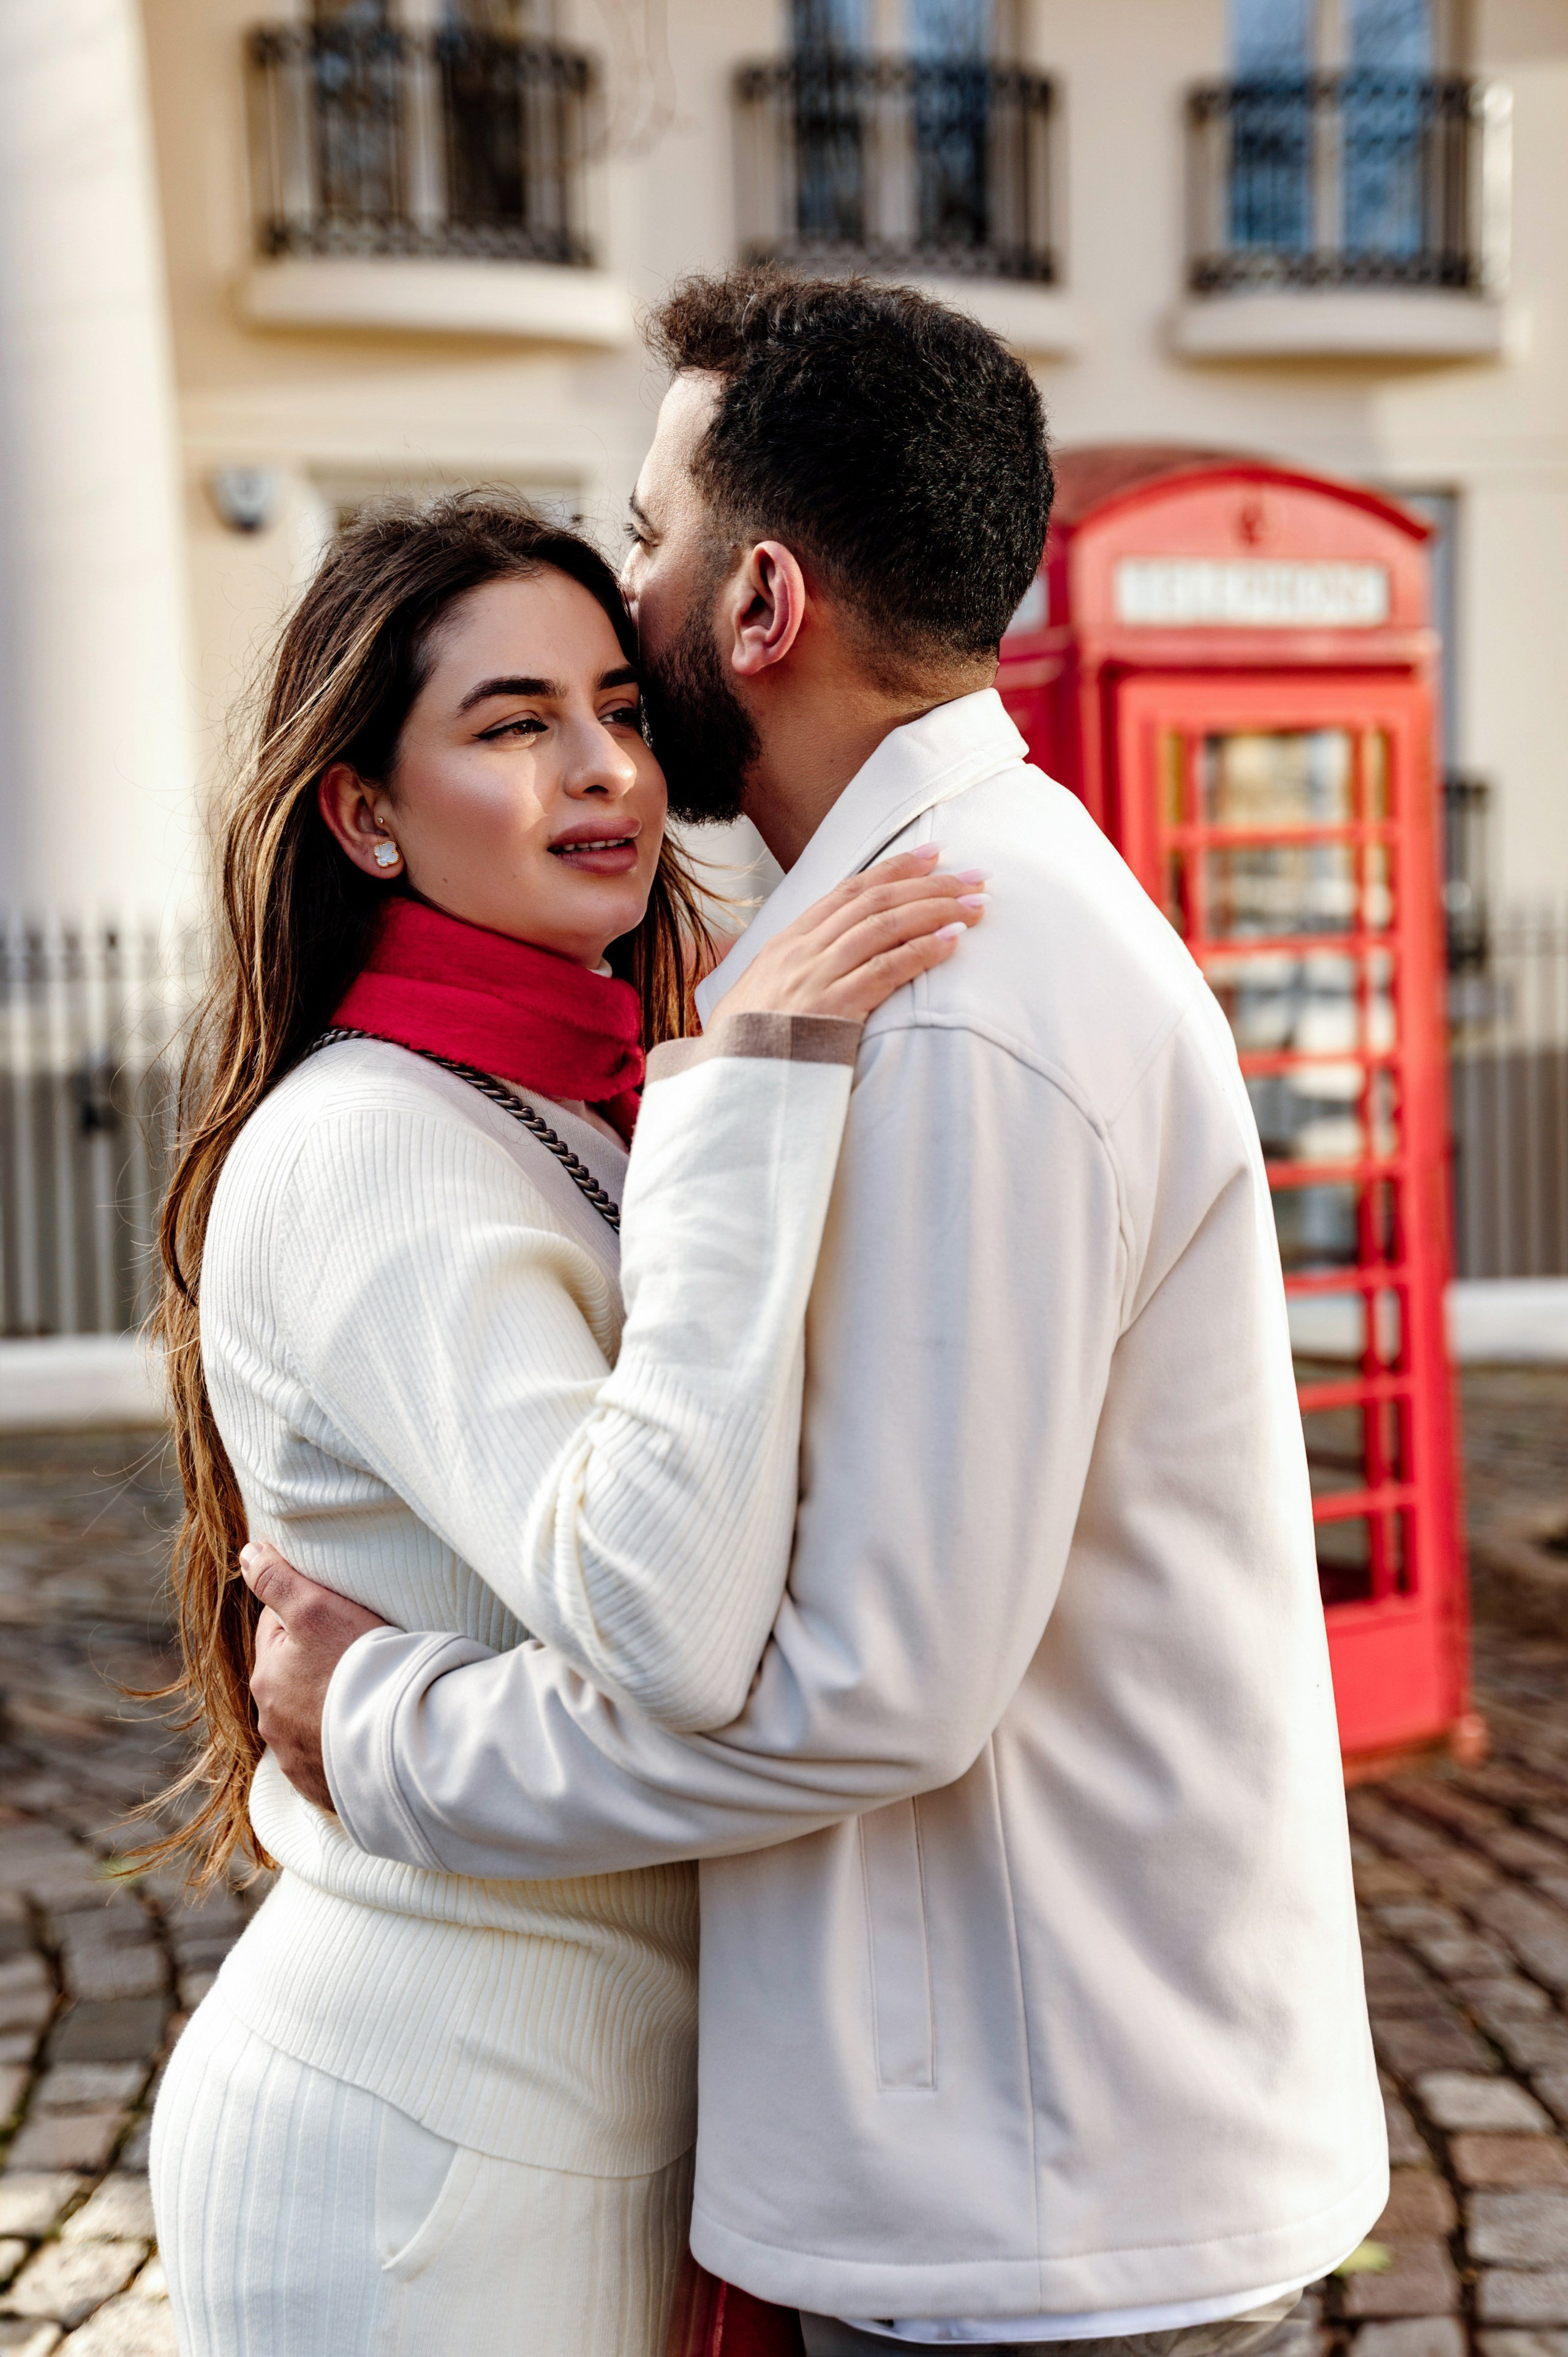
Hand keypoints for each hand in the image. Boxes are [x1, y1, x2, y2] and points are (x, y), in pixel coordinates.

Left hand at [239, 1541, 387, 1810]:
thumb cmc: (359, 1667)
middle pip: (291, 1676)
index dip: (308, 1615)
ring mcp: (296, 1758)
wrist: (400, 1741)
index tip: (342, 1617)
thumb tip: (246, 1553)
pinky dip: (340, 1744)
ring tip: (366, 1694)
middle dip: (314, 1664)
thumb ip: (278, 1579)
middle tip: (360, 1654)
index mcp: (266, 1676)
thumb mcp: (317, 1609)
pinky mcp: (322, 1786)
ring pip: (306, 1718)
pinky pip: (326, 1758)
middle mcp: (271, 1721)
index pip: (276, 1630)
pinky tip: (365, 1733)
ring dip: (326, 1705)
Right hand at [712, 846, 984, 1024]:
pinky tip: (952, 942)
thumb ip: (798, 968)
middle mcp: (803, 950)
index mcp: (787, 942)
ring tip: (975, 906)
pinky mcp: (833, 1009)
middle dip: (929, 884)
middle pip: (874, 901)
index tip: (933, 855)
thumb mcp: (764, 992)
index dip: (895, 869)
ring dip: (936, 911)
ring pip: (884, 926)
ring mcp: (816, 977)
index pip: (848, 891)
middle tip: (973, 877)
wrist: (727, 1082)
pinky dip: (922, 951)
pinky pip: (886, 969)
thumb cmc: (746, 1045)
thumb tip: (832, 955)